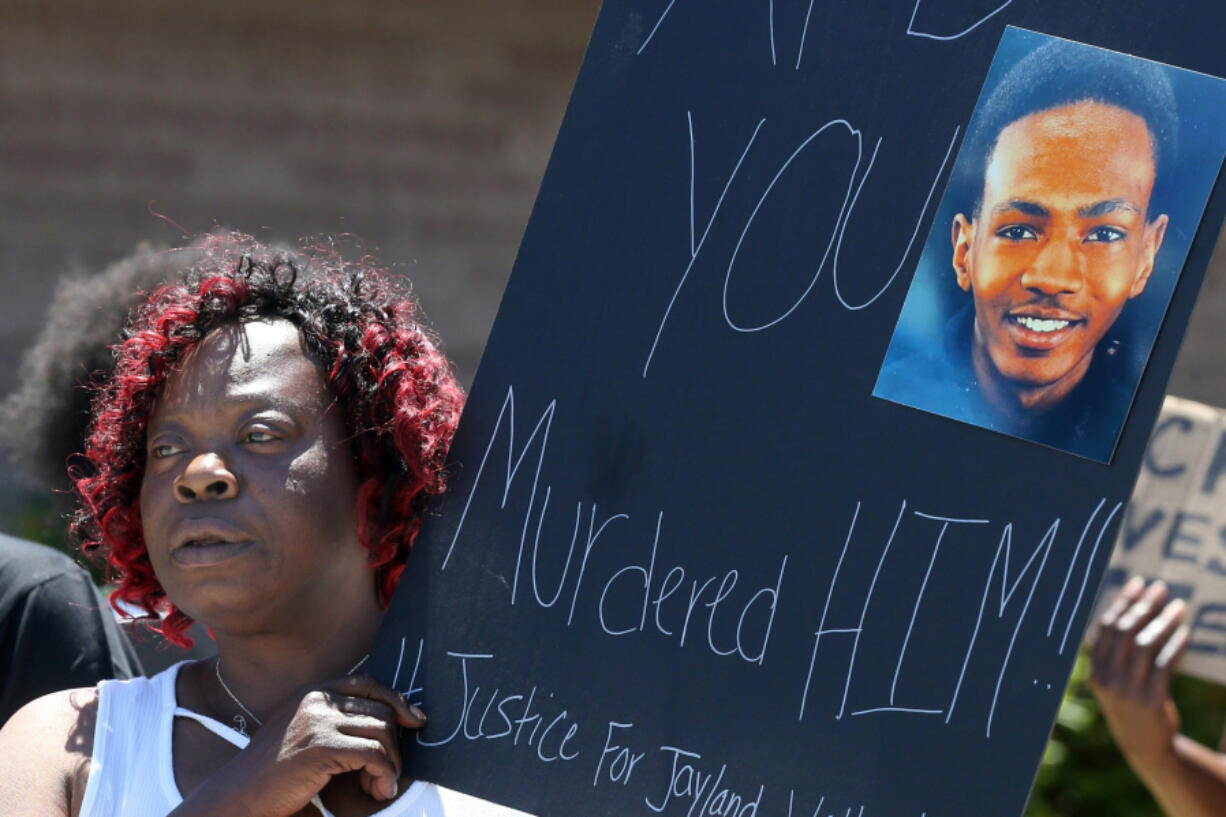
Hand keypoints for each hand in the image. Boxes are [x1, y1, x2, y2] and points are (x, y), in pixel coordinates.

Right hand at [179, 674, 425, 816]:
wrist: (239, 796)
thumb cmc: (273, 773)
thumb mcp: (303, 733)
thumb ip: (333, 721)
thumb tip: (386, 722)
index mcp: (312, 692)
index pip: (367, 684)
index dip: (397, 700)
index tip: (416, 720)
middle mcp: (316, 700)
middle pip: (381, 711)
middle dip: (393, 745)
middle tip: (385, 774)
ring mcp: (318, 721)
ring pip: (382, 733)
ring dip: (390, 764)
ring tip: (379, 786)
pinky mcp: (322, 747)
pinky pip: (374, 755)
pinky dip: (384, 775)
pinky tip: (377, 791)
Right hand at [1090, 577, 1188, 771]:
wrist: (1144, 746)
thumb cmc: (1131, 705)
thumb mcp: (1113, 681)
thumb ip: (1116, 653)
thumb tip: (1131, 611)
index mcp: (1095, 671)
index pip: (1106, 628)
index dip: (1122, 603)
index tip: (1138, 584)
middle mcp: (1107, 679)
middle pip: (1125, 633)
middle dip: (1144, 606)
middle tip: (1161, 589)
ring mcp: (1128, 691)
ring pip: (1146, 646)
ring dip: (1163, 622)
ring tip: (1178, 607)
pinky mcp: (1151, 701)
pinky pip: (1165, 666)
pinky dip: (1175, 646)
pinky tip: (1185, 634)